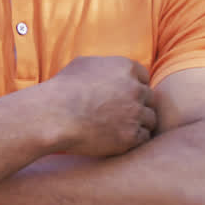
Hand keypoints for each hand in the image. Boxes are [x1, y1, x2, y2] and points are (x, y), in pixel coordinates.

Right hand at [37, 56, 156, 156]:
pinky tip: (119, 138)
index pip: (144, 77)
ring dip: (139, 123)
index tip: (124, 96)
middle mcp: (135, 89)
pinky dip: (134, 139)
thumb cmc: (63, 89)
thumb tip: (110, 68)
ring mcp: (135, 113)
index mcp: (126, 68)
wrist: (54, 115)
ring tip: (120, 127)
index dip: (135, 87)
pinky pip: (144, 138)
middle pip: (150, 98)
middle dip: (138, 105)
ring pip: (150, 119)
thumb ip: (105, 65)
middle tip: (122, 114)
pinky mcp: (130, 136)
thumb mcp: (83, 64)